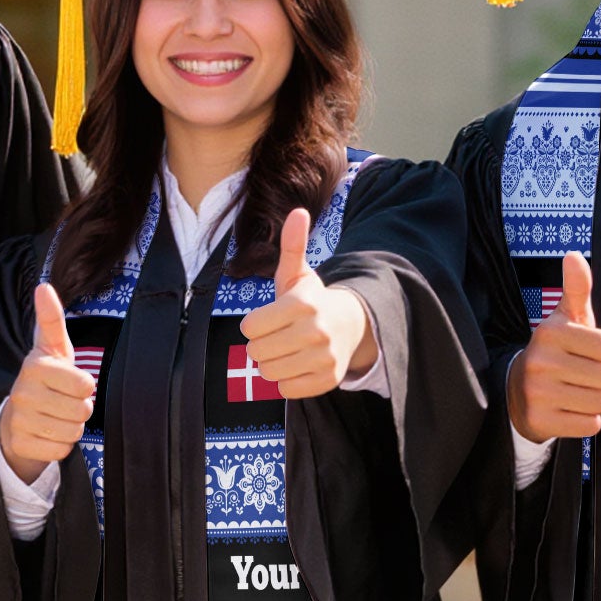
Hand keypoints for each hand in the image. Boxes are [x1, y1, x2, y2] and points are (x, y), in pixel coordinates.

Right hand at [0, 282, 96, 482]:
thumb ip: (51, 319)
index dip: (85, 386)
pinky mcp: (20, 444)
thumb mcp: (52, 348)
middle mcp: (23, 392)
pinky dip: (60, 445)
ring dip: (71, 427)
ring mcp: (19, 420)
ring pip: (73, 432)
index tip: (71, 382)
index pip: (85, 385)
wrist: (16, 417)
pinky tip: (47, 433)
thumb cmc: (45, 377)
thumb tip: (43, 286)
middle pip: (82, 411)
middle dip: (80, 409)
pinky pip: (61, 450)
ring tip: (56, 416)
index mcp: (35, 366)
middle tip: (64, 401)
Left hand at [238, 207, 374, 398]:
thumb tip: (298, 211)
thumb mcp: (298, 273)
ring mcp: (324, 358)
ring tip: (286, 350)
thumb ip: (292, 245)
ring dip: (272, 363)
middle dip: (261, 345)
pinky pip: (286, 389)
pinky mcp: (327, 380)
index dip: (253, 324)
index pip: (250, 327)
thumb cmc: (312, 300)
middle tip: (277, 336)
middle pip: (256, 352)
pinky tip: (297, 364)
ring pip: (268, 373)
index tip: (268, 319)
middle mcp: (316, 332)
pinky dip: (286, 380)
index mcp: (303, 304)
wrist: (350, 325)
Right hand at [507, 251, 600, 440]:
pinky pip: (590, 425)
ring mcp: (538, 393)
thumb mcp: (564, 319)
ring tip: (575, 392)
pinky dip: (585, 421)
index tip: (586, 353)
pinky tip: (568, 410)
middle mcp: (541, 361)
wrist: (516, 391)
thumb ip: (576, 288)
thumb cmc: (554, 351)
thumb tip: (574, 255)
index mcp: (550, 332)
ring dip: (595, 400)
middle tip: (581, 376)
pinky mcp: (541, 421)